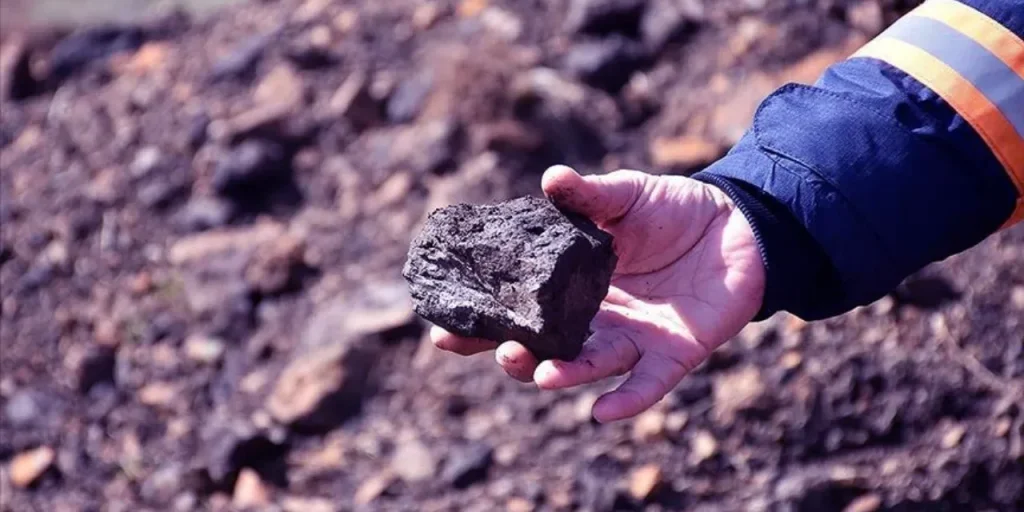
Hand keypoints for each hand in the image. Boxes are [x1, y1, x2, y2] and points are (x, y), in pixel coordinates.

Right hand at [431, 165, 765, 421]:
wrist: (739, 225)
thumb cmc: (675, 210)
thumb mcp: (626, 195)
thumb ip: (588, 196)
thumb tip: (550, 178)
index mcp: (574, 285)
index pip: (520, 309)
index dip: (484, 321)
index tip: (442, 330)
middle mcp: (596, 319)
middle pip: (546, 347)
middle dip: (516, 354)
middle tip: (494, 348)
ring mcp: (633, 339)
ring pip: (589, 365)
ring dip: (563, 373)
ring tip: (537, 372)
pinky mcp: (674, 353)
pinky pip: (648, 384)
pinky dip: (626, 401)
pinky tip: (602, 413)